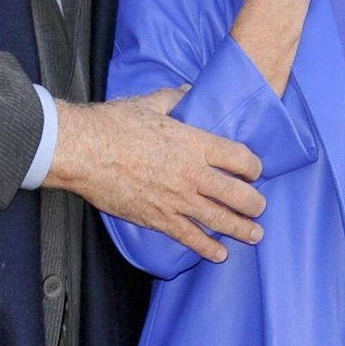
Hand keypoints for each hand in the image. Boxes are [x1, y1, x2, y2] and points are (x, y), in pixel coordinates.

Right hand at [45, 90, 266, 262]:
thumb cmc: (114, 124)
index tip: (255, 171)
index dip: (253, 167)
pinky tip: (219, 254)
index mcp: (195, 143)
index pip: (240, 158)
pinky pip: (189, 237)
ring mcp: (176, 199)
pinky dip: (206, 247)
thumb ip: (176, 99)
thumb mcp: (151, 103)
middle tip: (260, 208)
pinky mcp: (157, 218)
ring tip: (254, 234)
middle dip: (254, 203)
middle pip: (237, 193)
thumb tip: (189, 91)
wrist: (84, 151)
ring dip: (240, 228)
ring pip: (219, 219)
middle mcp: (192, 173)